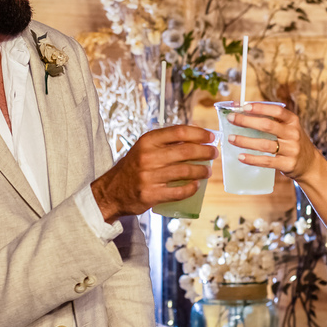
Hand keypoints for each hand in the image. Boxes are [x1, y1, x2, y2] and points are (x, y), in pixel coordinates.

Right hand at [91, 125, 216, 222]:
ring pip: (185, 171)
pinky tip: (196, 185)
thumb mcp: (144, 148)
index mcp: (147, 141)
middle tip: (214, 153)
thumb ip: (165, 142)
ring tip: (207, 171)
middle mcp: (148, 156)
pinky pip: (178, 191)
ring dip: (201, 170)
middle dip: (205, 151)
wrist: (112, 191)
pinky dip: (191, 188)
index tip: (211, 137)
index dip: (199, 133)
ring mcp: (149, 176)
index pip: (179, 132)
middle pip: (186, 151)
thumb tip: (196, 137)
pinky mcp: (151, 194)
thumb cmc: (133, 168)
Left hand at [226, 102, 319, 180]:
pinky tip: (241, 156)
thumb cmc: (293, 142)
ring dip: (245, 141)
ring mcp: (291, 150)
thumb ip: (271, 120)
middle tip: (232, 119)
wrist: (310, 164)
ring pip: (265, 144)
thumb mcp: (288, 128)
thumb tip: (243, 111)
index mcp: (293, 121)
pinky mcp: (287, 164)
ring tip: (231, 138)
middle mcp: (293, 134)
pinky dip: (252, 159)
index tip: (245, 106)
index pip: (277, 111)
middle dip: (247, 121)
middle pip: (267, 126)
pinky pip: (267, 161)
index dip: (260, 108)